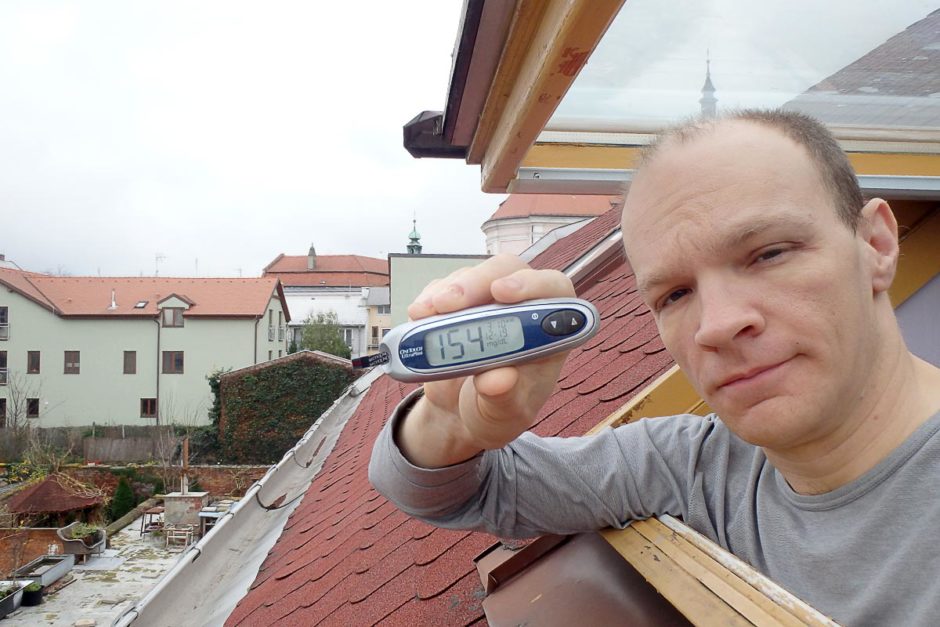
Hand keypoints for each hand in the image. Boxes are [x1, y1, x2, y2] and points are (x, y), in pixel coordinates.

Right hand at [397, 254, 575, 467]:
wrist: (460, 413)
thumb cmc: (495, 409)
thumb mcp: (503, 414)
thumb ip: (504, 397)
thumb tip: (498, 379)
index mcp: (547, 331)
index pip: (554, 290)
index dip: (533, 284)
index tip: (503, 293)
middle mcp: (520, 306)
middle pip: (507, 271)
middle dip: (477, 281)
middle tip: (450, 302)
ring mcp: (486, 301)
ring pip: (473, 275)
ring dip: (448, 290)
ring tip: (424, 313)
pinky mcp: (457, 303)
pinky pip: (444, 287)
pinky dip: (430, 297)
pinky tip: (419, 314)